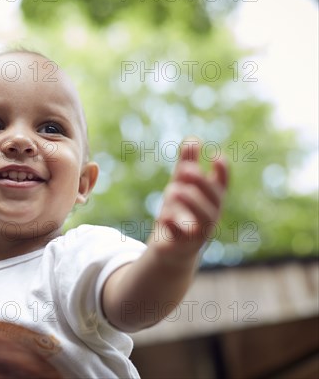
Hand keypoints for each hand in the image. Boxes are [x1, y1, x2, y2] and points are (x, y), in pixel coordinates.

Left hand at [148, 138, 227, 258]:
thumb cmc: (181, 212)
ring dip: (188, 203)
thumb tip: (193, 138)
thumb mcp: (182, 187)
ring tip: (174, 189)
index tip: (217, 155)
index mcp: (212, 202)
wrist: (171, 248)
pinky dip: (172, 226)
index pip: (221, 186)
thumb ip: (188, 164)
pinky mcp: (181, 245)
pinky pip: (180, 237)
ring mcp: (198, 233)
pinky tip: (163, 216)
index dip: (222, 172)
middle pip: (212, 201)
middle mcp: (210, 217)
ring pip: (200, 219)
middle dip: (200, 184)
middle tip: (185, 170)